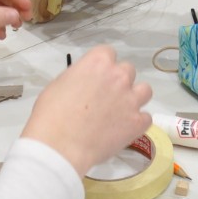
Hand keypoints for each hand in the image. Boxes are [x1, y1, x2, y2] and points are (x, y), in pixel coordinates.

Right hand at [21, 45, 151, 176]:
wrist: (60, 145)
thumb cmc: (51, 114)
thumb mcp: (59, 84)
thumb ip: (80, 78)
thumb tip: (86, 84)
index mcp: (97, 62)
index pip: (108, 53)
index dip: (102, 66)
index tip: (96, 78)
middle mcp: (119, 76)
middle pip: (128, 70)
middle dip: (118, 81)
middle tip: (106, 97)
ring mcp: (131, 99)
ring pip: (145, 91)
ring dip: (135, 98)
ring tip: (121, 112)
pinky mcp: (138, 122)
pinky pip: (146, 118)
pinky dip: (137, 123)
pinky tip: (124, 130)